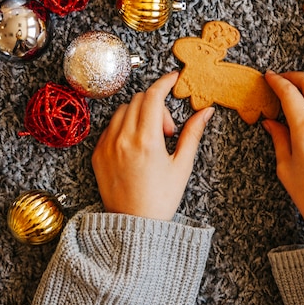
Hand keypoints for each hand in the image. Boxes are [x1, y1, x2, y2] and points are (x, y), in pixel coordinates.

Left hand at [91, 71, 213, 220]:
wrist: (133, 226)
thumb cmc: (161, 198)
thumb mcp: (182, 165)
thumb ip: (193, 133)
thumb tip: (206, 110)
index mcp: (146, 141)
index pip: (153, 96)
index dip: (165, 82)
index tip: (173, 79)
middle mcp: (123, 139)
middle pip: (138, 100)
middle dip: (156, 105)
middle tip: (167, 131)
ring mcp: (106, 146)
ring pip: (122, 110)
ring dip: (139, 114)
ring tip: (151, 139)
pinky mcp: (96, 154)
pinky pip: (110, 126)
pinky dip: (124, 126)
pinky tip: (136, 145)